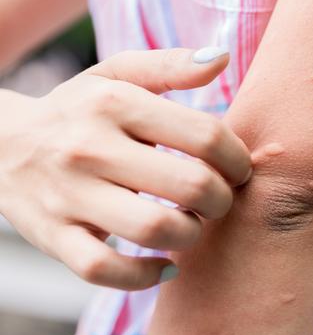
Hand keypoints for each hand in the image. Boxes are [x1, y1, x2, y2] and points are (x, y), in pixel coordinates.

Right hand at [0, 47, 250, 289]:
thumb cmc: (79, 109)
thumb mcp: (117, 74)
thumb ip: (171, 65)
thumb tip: (222, 58)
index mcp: (115, 102)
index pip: (206, 136)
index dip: (238, 159)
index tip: (238, 169)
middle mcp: (90, 147)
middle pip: (191, 186)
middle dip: (223, 200)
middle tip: (220, 199)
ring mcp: (68, 195)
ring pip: (154, 229)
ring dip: (191, 235)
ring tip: (192, 225)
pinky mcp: (52, 237)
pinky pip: (105, 269)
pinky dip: (145, 276)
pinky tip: (165, 264)